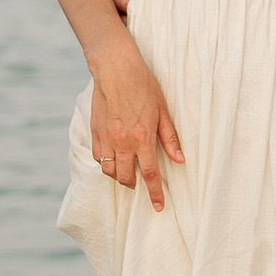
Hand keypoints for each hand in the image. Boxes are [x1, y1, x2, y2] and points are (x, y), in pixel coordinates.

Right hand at [88, 50, 183, 208]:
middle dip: (134, 186)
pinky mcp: (94, 132)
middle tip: (141, 184)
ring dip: (118, 177)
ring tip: (126, 172)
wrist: (115, 68)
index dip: (155, 193)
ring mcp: (106, 138)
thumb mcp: (163, 110)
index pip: (149, 174)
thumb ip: (170, 138)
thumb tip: (180, 160)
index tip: (158, 207)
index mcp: (142, 138)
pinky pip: (97, 157)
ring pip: (109, 171)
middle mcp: (122, 142)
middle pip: (125, 177)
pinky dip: (105, 163)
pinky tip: (113, 158)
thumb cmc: (143, 86)